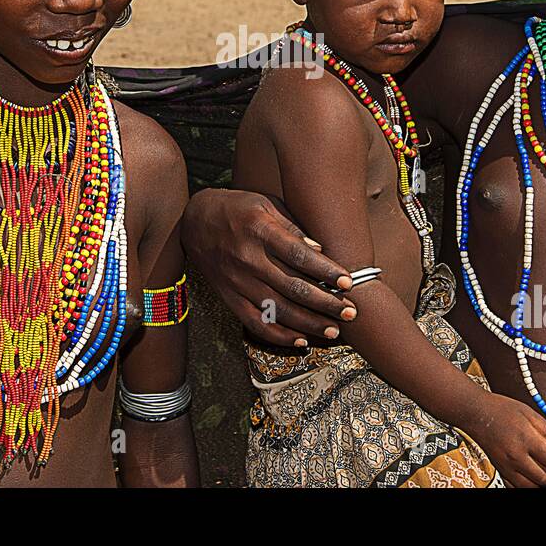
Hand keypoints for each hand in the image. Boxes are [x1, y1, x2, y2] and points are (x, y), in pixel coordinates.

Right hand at [180, 188, 356, 346]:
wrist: (193, 221)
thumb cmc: (238, 208)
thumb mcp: (266, 204)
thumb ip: (293, 227)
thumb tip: (321, 250)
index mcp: (260, 231)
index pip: (298, 255)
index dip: (326, 271)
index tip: (347, 282)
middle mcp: (248, 259)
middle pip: (293, 288)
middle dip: (326, 303)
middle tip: (351, 312)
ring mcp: (238, 282)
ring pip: (278, 310)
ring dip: (309, 324)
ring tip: (334, 331)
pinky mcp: (229, 298)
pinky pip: (255, 323)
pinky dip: (279, 335)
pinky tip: (301, 341)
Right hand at [470, 394, 545, 487]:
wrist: (476, 413)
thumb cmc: (501, 409)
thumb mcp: (530, 413)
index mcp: (526, 439)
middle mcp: (516, 456)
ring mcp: (507, 466)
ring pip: (532, 487)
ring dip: (545, 484)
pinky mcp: (500, 470)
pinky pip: (517, 487)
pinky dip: (530, 486)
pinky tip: (534, 477)